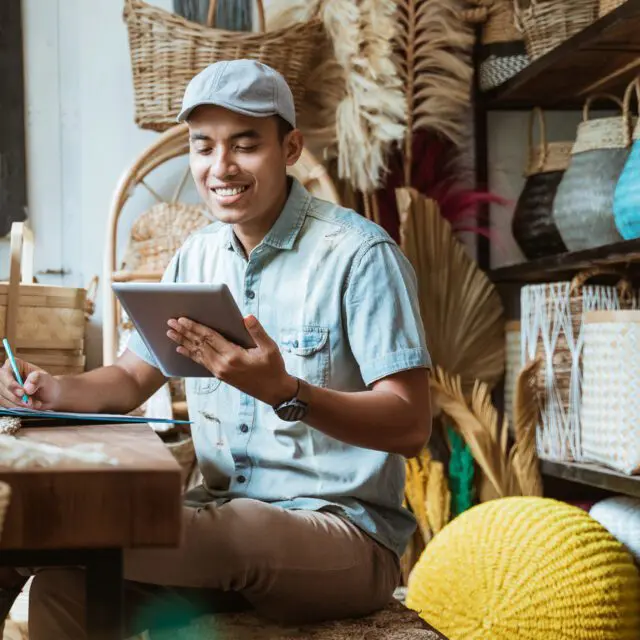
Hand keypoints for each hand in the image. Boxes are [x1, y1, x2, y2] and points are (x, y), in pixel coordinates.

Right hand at [0, 358, 61, 409]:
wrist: (50, 396)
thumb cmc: (47, 384)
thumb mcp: (46, 379)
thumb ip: (38, 380)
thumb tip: (27, 388)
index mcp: (16, 365)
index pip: (5, 371)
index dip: (10, 382)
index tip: (22, 392)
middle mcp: (7, 375)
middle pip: (1, 386)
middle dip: (14, 396)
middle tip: (29, 402)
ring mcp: (4, 387)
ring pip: (2, 397)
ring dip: (17, 403)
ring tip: (34, 404)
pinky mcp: (4, 398)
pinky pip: (5, 404)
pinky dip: (17, 407)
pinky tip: (29, 406)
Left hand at [167, 315, 297, 405]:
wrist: (274, 391)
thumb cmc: (273, 368)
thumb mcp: (269, 348)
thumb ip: (257, 331)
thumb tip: (246, 317)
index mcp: (234, 356)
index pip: (209, 338)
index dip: (195, 327)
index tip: (182, 319)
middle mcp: (223, 364)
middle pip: (199, 345)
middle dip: (184, 332)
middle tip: (170, 322)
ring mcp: (220, 371)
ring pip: (197, 353)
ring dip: (183, 342)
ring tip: (170, 333)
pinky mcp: (220, 376)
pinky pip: (201, 362)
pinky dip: (190, 354)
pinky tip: (181, 349)